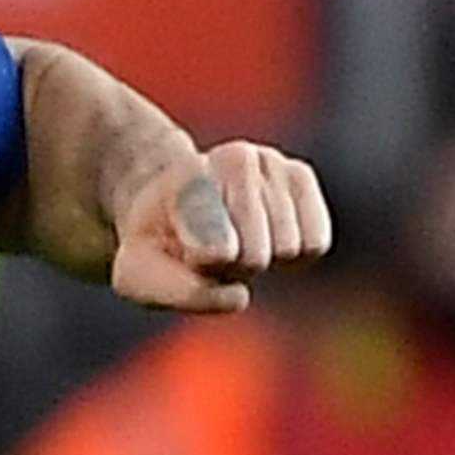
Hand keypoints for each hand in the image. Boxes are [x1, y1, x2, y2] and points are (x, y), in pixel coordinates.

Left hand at [106, 139, 333, 314]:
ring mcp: (270, 162)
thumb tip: (239, 296)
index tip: (195, 257)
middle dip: (234, 268)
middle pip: (256, 258)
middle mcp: (234, 159)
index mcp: (189, 179)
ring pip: (289, 249)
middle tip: (209, 251)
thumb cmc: (155, 246)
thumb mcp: (139, 275)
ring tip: (234, 240)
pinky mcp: (299, 175)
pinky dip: (294, 254)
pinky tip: (266, 237)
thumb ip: (180, 292)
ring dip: (262, 259)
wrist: (171, 201)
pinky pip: (315, 242)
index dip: (208, 267)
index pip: (220, 249)